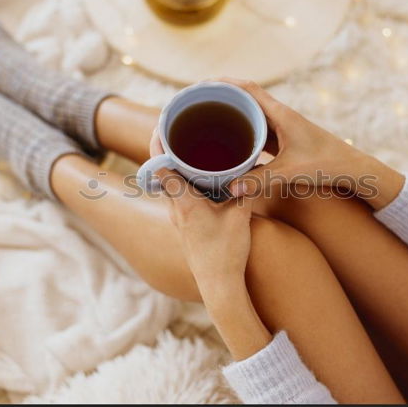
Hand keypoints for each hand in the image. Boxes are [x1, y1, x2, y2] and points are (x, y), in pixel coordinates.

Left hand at [150, 130, 252, 297]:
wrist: (219, 285)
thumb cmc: (226, 252)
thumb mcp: (239, 215)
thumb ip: (242, 188)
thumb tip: (250, 166)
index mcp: (184, 201)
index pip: (160, 164)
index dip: (158, 140)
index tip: (163, 121)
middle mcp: (175, 207)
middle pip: (160, 169)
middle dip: (166, 145)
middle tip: (176, 124)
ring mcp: (177, 216)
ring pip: (169, 181)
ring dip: (174, 162)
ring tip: (187, 143)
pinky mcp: (185, 223)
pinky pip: (178, 192)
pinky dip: (183, 178)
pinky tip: (199, 173)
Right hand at [218, 78, 404, 209]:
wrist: (353, 170)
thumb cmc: (327, 164)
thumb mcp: (290, 172)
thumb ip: (259, 181)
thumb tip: (229, 189)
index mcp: (281, 114)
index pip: (248, 88)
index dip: (224, 83)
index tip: (203, 85)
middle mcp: (281, 117)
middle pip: (246, 100)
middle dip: (223, 99)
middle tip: (198, 105)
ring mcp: (284, 129)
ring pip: (253, 117)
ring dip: (233, 117)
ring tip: (209, 123)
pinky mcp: (286, 142)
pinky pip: (260, 133)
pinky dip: (244, 135)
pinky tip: (232, 146)